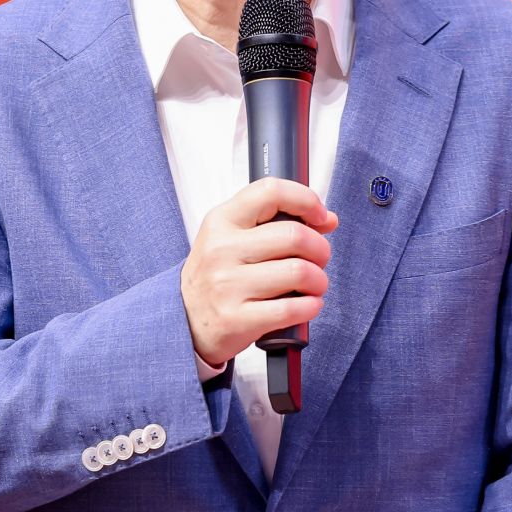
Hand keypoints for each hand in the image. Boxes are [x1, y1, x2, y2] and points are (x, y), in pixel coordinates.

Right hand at [181, 178, 337, 370]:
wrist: (184, 320)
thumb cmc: (217, 275)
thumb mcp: (232, 237)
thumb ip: (275, 222)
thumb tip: (328, 219)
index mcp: (221, 221)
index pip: (270, 191)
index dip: (306, 200)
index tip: (320, 216)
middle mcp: (221, 250)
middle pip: (295, 236)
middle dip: (320, 249)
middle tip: (319, 259)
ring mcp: (227, 285)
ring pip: (299, 272)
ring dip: (319, 280)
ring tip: (313, 285)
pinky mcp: (237, 319)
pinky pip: (292, 309)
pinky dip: (311, 306)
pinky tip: (307, 304)